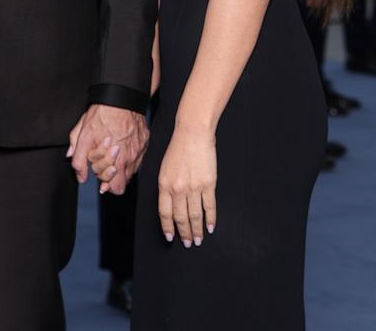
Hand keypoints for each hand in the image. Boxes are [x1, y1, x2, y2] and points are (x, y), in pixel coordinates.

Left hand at [68, 104, 147, 194]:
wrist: (121, 97)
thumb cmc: (102, 113)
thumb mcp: (83, 134)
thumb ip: (79, 158)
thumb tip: (80, 175)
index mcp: (113, 159)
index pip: (112, 187)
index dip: (102, 181)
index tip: (98, 172)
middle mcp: (128, 158)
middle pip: (122, 185)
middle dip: (111, 178)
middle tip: (104, 165)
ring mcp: (138, 151)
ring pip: (130, 173)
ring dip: (121, 169)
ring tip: (112, 156)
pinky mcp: (144, 143)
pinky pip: (138, 160)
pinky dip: (130, 158)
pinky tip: (121, 148)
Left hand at [158, 123, 216, 246]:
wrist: (193, 133)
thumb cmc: (178, 147)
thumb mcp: (164, 167)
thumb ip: (165, 186)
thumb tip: (168, 205)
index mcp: (164, 184)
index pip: (164, 213)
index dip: (168, 227)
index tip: (171, 237)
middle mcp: (178, 188)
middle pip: (180, 218)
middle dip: (184, 233)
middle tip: (188, 243)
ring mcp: (194, 187)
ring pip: (195, 216)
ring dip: (197, 230)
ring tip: (199, 240)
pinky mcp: (208, 184)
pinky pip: (209, 206)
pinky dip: (211, 219)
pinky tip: (211, 227)